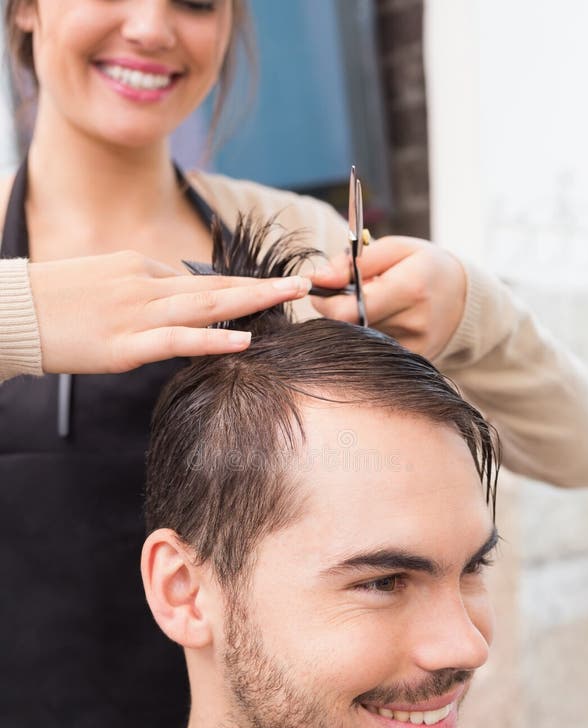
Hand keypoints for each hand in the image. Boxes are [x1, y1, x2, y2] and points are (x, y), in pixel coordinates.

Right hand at [28, 251, 310, 373]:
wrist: (8, 312)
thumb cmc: (50, 302)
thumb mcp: (100, 282)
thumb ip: (139, 289)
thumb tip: (170, 298)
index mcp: (139, 269)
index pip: (199, 279)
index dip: (240, 285)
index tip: (272, 289)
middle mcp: (145, 284)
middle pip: (215, 285)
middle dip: (263, 285)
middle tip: (306, 282)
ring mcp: (137, 314)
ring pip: (206, 306)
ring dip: (253, 302)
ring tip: (291, 298)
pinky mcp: (125, 345)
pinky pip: (177, 341)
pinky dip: (213, 341)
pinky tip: (244, 342)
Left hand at [311, 236, 465, 359]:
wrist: (466, 300)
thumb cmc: (427, 267)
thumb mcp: (396, 249)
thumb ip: (354, 261)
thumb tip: (319, 277)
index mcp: (410, 288)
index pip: (347, 310)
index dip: (325, 301)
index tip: (322, 288)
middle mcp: (413, 323)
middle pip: (349, 328)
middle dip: (336, 311)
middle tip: (342, 295)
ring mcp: (414, 348)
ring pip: (359, 342)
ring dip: (352, 324)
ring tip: (369, 307)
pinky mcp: (413, 362)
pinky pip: (374, 353)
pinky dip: (367, 338)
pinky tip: (380, 324)